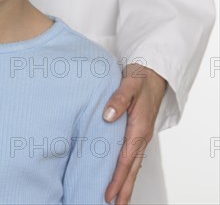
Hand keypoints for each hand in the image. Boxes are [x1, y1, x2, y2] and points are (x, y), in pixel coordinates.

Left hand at [102, 62, 166, 204]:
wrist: (154, 70)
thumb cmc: (141, 76)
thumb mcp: (130, 82)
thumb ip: (119, 97)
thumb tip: (108, 116)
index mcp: (139, 126)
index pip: (127, 159)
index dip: (117, 178)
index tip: (108, 194)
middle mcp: (142, 133)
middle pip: (133, 168)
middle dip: (123, 188)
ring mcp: (142, 133)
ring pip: (134, 163)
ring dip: (126, 181)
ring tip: (117, 198)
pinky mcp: (139, 130)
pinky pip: (133, 154)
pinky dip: (128, 168)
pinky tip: (122, 173)